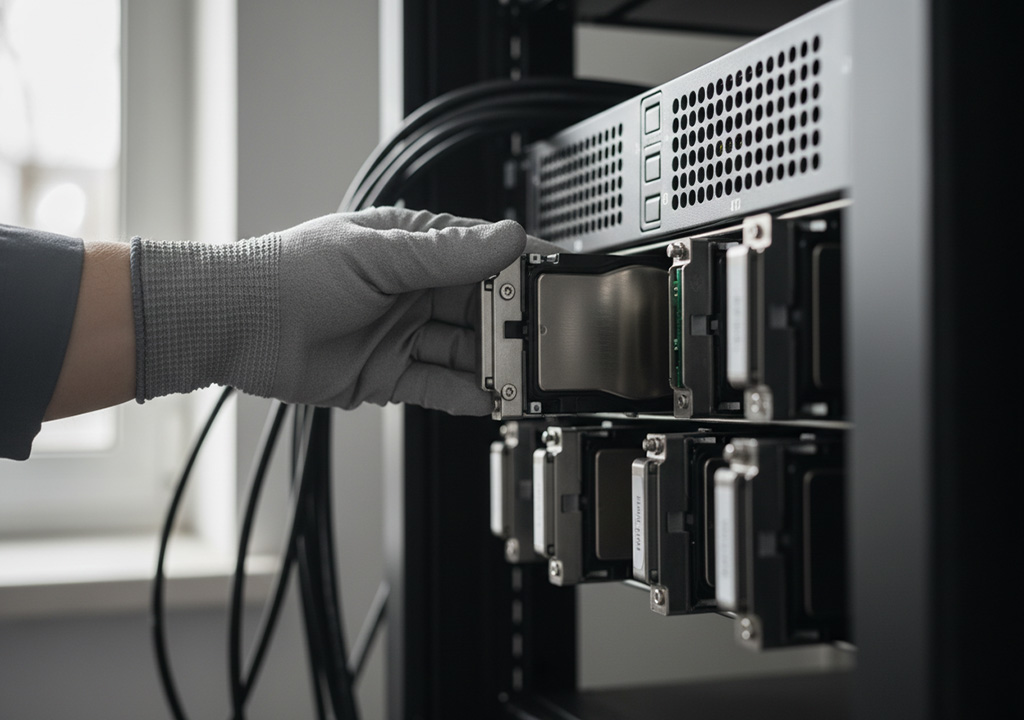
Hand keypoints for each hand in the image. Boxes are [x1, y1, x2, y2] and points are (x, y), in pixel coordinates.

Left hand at [134, 207, 526, 414]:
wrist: (236, 325)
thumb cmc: (291, 273)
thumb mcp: (377, 255)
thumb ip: (445, 254)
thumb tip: (506, 238)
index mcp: (413, 248)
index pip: (481, 255)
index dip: (519, 268)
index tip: (555, 281)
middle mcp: (411, 290)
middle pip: (478, 309)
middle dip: (510, 326)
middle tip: (540, 341)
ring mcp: (401, 334)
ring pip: (462, 351)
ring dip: (491, 364)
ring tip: (519, 377)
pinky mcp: (386, 375)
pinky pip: (436, 386)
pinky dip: (463, 394)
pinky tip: (488, 399)